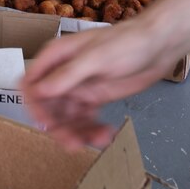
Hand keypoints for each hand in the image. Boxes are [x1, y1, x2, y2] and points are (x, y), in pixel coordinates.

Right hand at [21, 20, 174, 149]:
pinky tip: (106, 134)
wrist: (157, 45)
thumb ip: (67, 74)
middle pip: (48, 106)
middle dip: (58, 126)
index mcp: (57, 56)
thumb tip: (39, 90)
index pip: (31, 83)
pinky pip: (84, 119)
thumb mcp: (96, 58)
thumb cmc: (125, 44)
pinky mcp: (95, 97)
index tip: (46, 124)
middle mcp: (63, 73)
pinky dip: (91, 130)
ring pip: (66, 117)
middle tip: (73, 144)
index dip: (34, 105)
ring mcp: (79, 86)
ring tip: (98, 141)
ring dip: (76, 132)